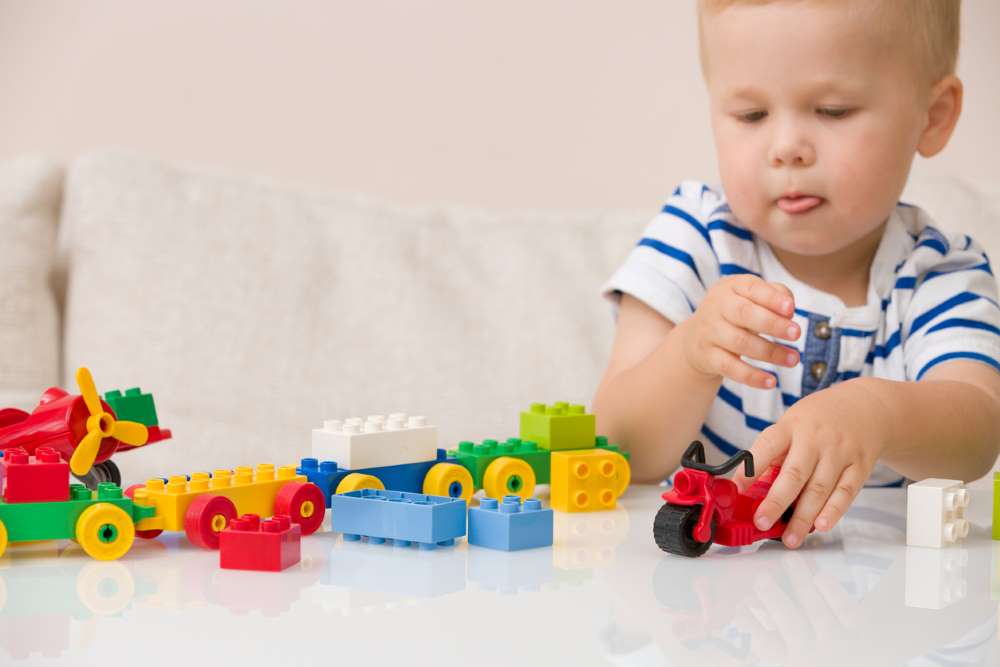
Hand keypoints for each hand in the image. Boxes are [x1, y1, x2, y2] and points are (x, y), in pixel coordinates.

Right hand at [679, 275, 800, 388]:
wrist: (696, 338)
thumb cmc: (735, 314)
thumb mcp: (750, 298)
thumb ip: (774, 296)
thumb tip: (789, 309)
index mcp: (730, 287)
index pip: (751, 288)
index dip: (771, 298)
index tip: (791, 309)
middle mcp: (716, 307)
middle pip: (744, 313)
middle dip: (772, 324)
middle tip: (797, 334)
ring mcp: (709, 332)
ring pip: (740, 342)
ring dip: (770, 352)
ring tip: (793, 359)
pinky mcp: (707, 357)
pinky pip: (730, 367)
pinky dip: (751, 376)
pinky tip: (771, 382)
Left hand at [733, 379, 888, 547]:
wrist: (865, 406)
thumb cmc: (817, 420)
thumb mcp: (790, 425)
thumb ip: (774, 454)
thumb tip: (751, 489)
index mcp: (790, 426)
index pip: (767, 445)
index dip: (751, 468)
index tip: (736, 489)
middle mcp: (815, 439)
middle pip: (794, 473)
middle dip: (776, 501)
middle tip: (761, 523)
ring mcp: (839, 452)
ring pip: (820, 488)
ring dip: (804, 517)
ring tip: (790, 538)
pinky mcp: (860, 466)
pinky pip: (846, 492)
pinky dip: (834, 511)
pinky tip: (821, 526)